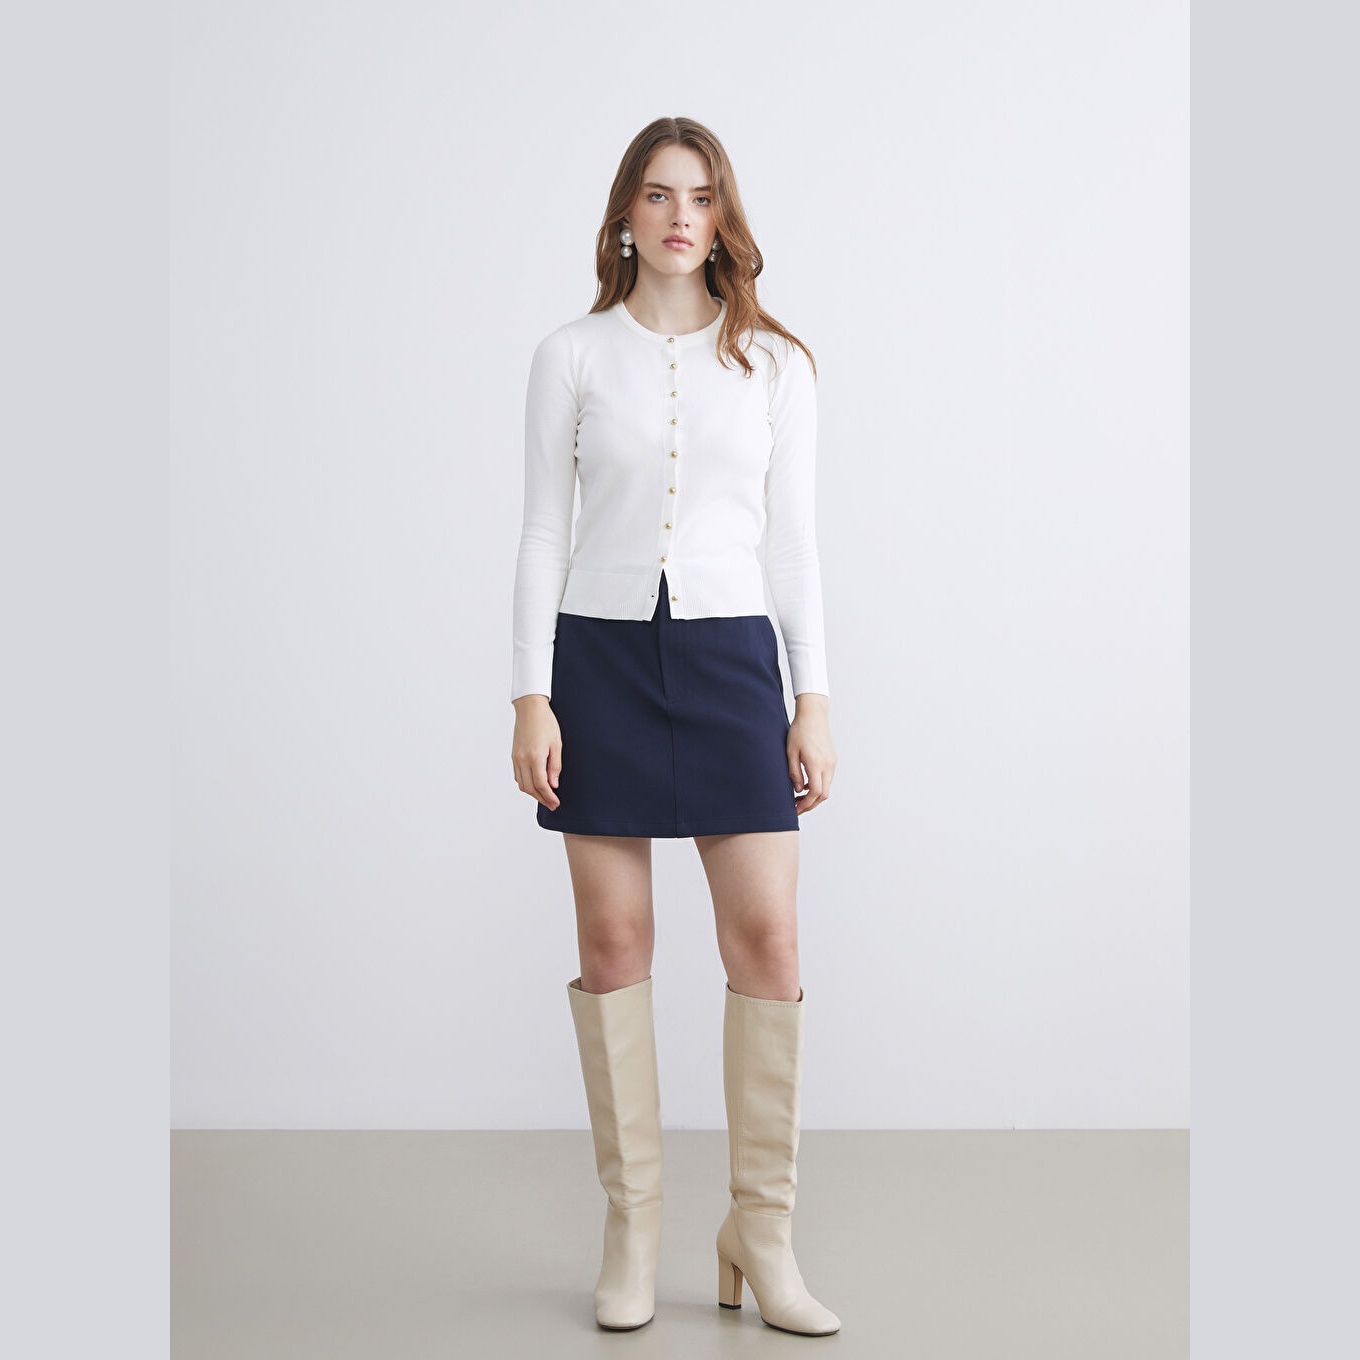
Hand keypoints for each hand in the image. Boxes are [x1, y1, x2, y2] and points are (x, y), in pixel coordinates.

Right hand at [511, 695, 562, 809]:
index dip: (549, 797)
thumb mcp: (557, 744)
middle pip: (530, 788)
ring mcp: (516, 758)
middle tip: (552, 804)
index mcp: (535, 757)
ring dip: (533, 793)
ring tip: (544, 797)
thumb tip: (553, 785)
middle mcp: (522, 760)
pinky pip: (518, 776)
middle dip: (541, 799)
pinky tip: (534, 785)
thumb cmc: (546, 723)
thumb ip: (555, 766)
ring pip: (522, 784)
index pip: (541, 785)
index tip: (556, 803)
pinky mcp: (514, 755)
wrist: (530, 709)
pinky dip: (525, 784)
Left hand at [786, 693, 834, 813]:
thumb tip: (799, 790)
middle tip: (796, 807)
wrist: (813, 715)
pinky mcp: (833, 759)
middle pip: (823, 795)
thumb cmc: (799, 731)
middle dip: (810, 804)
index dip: (806, 805)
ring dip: (814, 796)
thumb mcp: (791, 752)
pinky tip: (806, 785)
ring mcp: (832, 762)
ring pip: (827, 787)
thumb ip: (794, 773)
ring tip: (799, 797)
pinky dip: (818, 786)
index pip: (815, 793)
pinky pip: (828, 779)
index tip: (795, 809)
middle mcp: (828, 765)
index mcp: (816, 763)